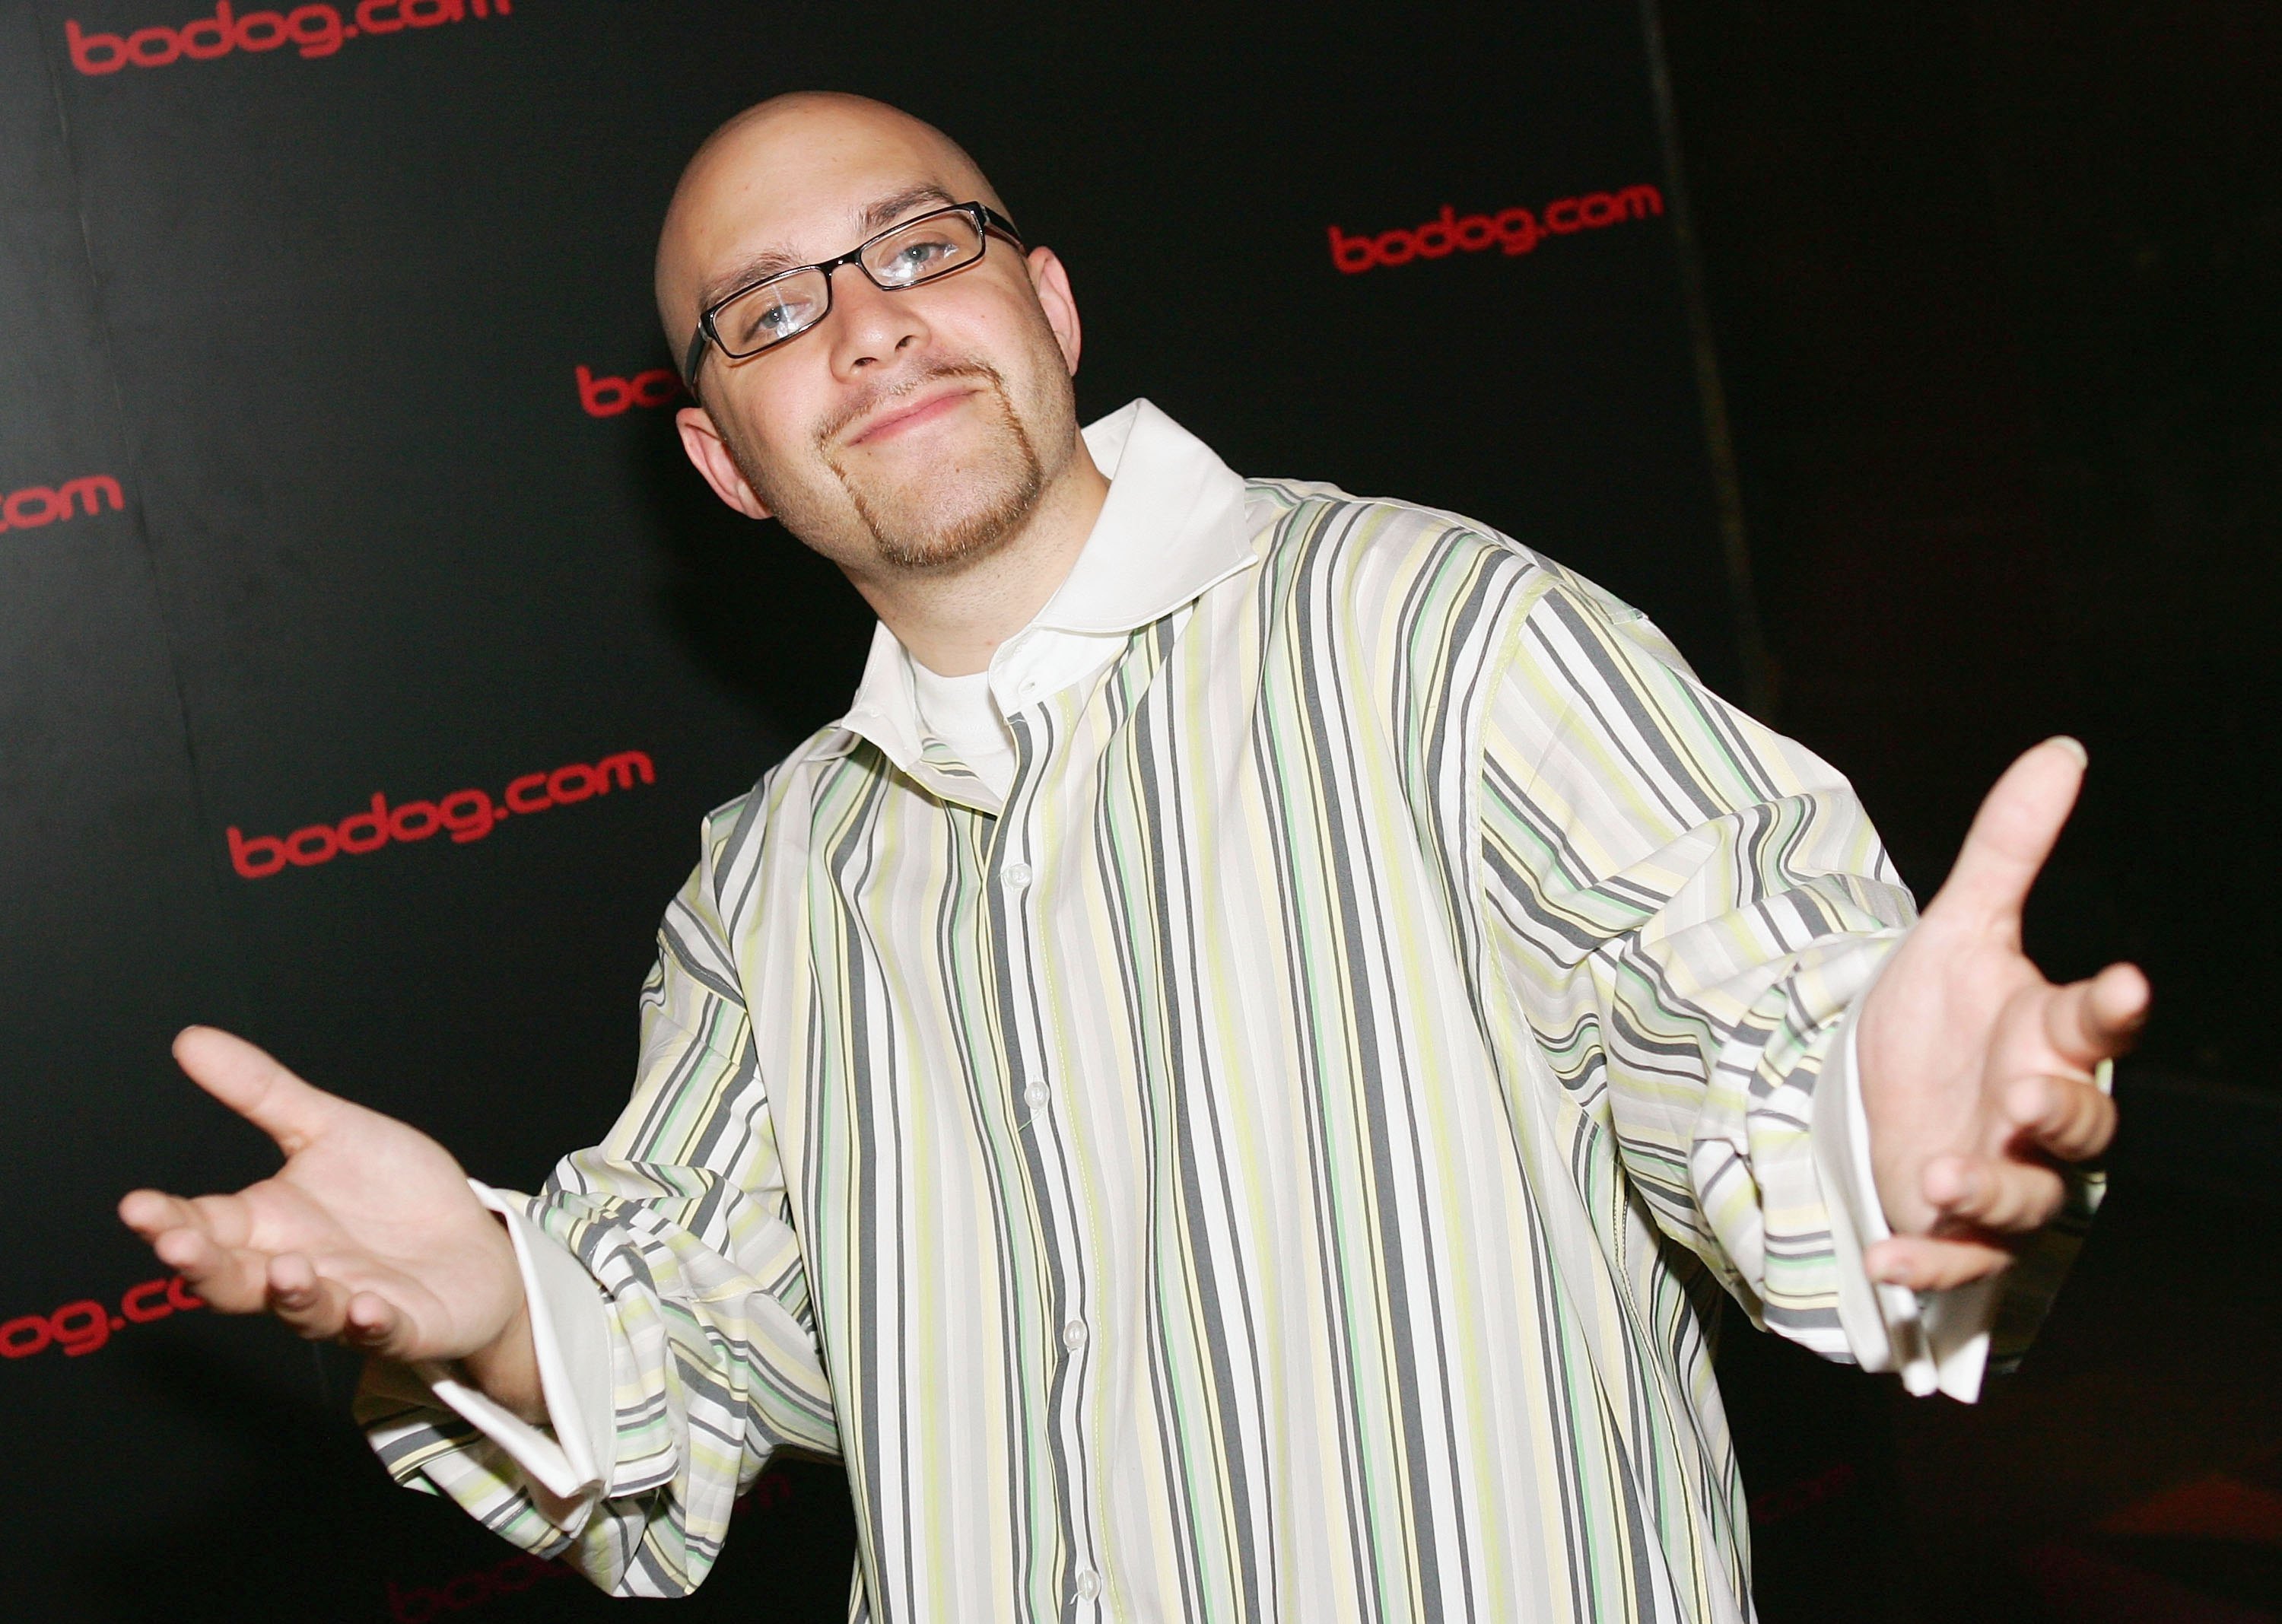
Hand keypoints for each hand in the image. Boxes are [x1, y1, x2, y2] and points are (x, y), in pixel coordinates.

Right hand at [119, 1028, 541, 1411]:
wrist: (470, 1243)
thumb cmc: (391, 1193)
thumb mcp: (329, 1129)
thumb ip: (262, 1092)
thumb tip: (190, 1039)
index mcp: (270, 1226)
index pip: (205, 1226)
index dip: (169, 1220)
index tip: (138, 1206)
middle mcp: (298, 1271)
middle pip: (236, 1281)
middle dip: (205, 1266)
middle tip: (179, 1244)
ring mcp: (348, 1304)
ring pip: (306, 1311)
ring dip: (293, 1293)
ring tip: (287, 1268)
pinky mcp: (404, 1325)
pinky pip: (383, 1331)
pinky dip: (373, 1323)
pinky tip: (367, 1306)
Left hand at [1856, 737, 2147, 1291]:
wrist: (1879, 1089)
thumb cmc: (1943, 1012)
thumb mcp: (1960, 926)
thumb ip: (2009, 847)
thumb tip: (2062, 749)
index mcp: (2050, 1035)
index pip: (2096, 1023)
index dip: (2113, 1007)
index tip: (2126, 982)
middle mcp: (2041, 1112)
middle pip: (2080, 1123)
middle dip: (2059, 1111)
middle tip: (2025, 1095)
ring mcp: (2007, 1176)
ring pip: (2027, 1198)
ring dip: (1989, 1190)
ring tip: (1940, 1174)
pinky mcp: (1958, 1231)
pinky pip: (1958, 1260)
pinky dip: (1928, 1265)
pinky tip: (1884, 1264)